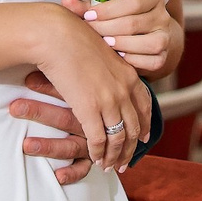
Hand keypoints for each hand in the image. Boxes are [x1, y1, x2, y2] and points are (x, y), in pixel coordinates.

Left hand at [14, 70, 94, 184]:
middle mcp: (91, 120)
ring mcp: (92, 140)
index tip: (22, 82)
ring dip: (49, 146)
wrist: (121, 111)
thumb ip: (58, 80)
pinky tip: (58, 176)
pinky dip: (72, 172)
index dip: (44, 87)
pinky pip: (83, 167)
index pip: (64, 92)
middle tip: (14, 107)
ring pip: (72, 145)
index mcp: (91, 100)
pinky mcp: (94, 157)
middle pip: (65, 117)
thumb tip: (30, 72)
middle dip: (39, 111)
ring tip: (26, 145)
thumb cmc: (96, 94)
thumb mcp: (82, 84)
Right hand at [34, 5, 151, 173]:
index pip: (145, 106)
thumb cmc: (72, 38)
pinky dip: (98, 153)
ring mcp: (109, 101)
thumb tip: (105, 75)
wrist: (56, 34)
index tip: (143, 139)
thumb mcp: (101, 53)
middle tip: (124, 162)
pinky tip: (95, 159)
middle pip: (134, 128)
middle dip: (131, 149)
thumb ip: (109, 68)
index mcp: (129, 75)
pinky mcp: (90, 110)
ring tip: (108, 166)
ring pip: (119, 138)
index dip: (145, 126)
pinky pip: (98, 140)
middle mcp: (124, 90)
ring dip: (114, 156)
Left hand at [71, 0, 182, 77]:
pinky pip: (152, 61)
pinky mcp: (163, 56)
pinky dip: (133, 60)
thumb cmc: (120, 17)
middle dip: (107, 29)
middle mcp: (163, 15)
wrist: (145, 36)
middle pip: (134, 23)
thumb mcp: (107, 8)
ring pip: (148, 43)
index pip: (132, 1)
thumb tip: (65, 1)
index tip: (88, 16)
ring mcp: (166, 37)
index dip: (108, 10)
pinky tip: (117, 57)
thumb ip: (86, 6)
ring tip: (104, 45)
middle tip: (89, 33)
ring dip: (122, 45)